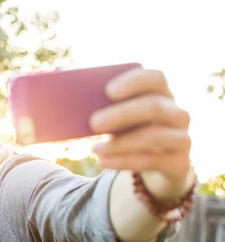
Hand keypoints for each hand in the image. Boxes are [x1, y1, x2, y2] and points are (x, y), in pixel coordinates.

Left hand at [90, 68, 194, 199]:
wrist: (155, 163)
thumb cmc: (130, 130)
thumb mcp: (118, 114)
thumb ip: (95, 99)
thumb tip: (59, 79)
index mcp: (161, 93)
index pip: (155, 77)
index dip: (134, 81)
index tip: (108, 91)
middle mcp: (177, 112)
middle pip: (153, 106)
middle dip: (122, 114)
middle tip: (93, 123)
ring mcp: (182, 137)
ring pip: (154, 136)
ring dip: (121, 142)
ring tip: (94, 148)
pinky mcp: (179, 162)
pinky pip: (152, 160)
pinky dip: (124, 161)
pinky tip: (102, 161)